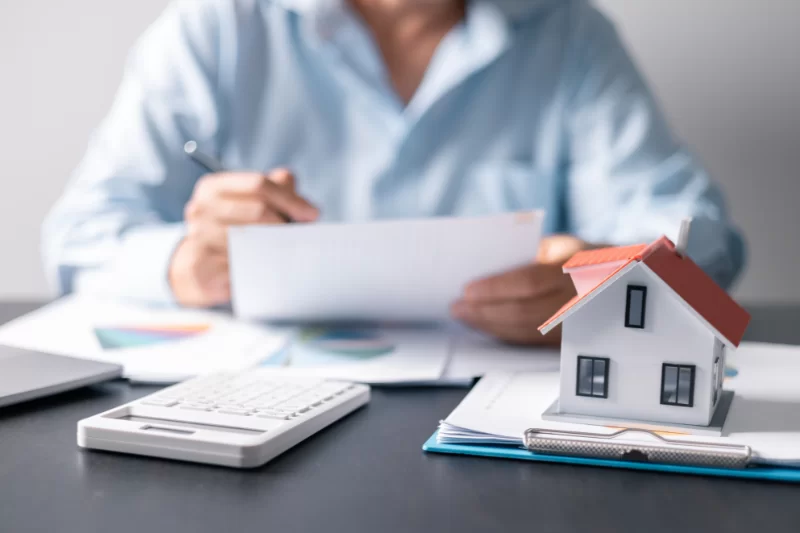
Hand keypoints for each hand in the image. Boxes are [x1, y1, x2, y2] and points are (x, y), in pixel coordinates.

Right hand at [169, 169, 318, 306]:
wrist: (201, 271)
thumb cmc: (236, 231)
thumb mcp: (253, 204)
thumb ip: (276, 189)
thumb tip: (296, 190)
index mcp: (212, 187)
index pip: (258, 184)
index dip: (290, 198)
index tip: (312, 214)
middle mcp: (200, 209)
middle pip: (259, 211)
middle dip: (286, 224)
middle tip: (301, 237)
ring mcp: (199, 237)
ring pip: (254, 240)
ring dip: (277, 246)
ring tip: (286, 252)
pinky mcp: (204, 267)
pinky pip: (244, 265)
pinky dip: (263, 266)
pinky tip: (270, 268)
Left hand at [451, 235, 597, 345]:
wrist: (626, 282)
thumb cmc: (586, 258)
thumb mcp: (562, 245)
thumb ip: (529, 255)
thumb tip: (487, 268)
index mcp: (578, 267)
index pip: (529, 282)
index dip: (495, 289)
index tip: (467, 290)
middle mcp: (580, 299)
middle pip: (523, 312)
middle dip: (485, 312)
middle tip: (457, 308)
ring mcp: (578, 324)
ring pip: (527, 331)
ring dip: (491, 326)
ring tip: (466, 317)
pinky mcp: (572, 341)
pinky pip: (533, 341)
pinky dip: (506, 335)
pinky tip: (488, 327)